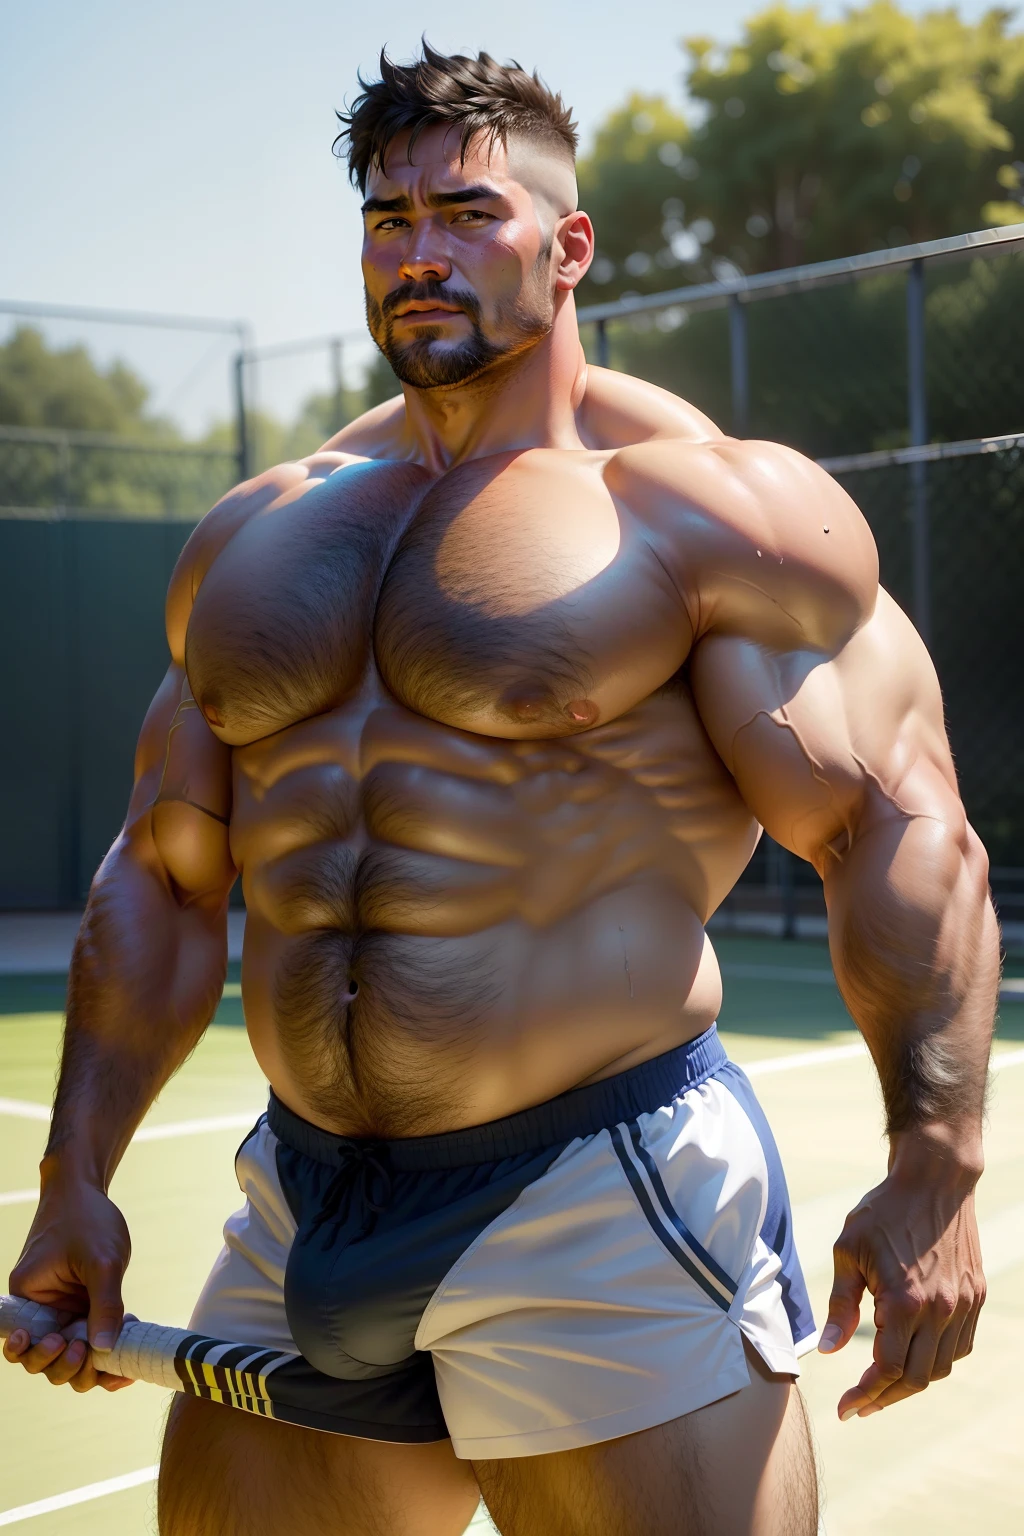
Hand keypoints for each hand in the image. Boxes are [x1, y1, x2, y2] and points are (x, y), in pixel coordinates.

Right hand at [4, 1179, 133, 1392]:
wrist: (84, 1190)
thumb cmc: (85, 1217)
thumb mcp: (101, 1259)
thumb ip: (104, 1303)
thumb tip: (104, 1349)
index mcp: (27, 1298)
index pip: (25, 1346)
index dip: (43, 1358)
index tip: (70, 1346)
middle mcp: (38, 1310)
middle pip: (44, 1360)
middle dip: (68, 1367)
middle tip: (90, 1352)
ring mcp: (60, 1311)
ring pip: (66, 1357)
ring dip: (89, 1366)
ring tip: (114, 1359)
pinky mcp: (79, 1308)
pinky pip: (86, 1339)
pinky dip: (104, 1352)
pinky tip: (125, 1357)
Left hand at [818, 1142, 984, 1419]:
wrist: (934, 1180)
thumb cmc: (884, 1211)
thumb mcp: (849, 1250)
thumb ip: (841, 1304)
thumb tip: (829, 1349)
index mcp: (905, 1301)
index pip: (886, 1370)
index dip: (863, 1394)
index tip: (845, 1409)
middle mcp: (940, 1311)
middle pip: (915, 1379)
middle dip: (884, 1398)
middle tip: (860, 1405)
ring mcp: (963, 1306)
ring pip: (940, 1367)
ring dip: (911, 1383)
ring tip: (883, 1386)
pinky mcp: (975, 1297)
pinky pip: (959, 1347)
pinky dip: (937, 1360)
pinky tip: (914, 1356)